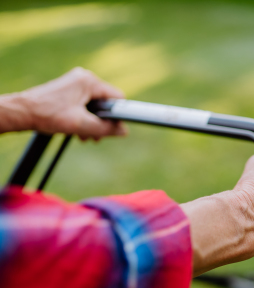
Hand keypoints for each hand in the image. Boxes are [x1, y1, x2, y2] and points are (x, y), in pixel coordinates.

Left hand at [12, 67, 126, 139]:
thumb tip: (124, 131)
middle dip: (102, 122)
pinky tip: (77, 129)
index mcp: (89, 81)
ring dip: (93, 122)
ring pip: (95, 105)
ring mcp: (76, 83)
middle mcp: (84, 78)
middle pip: (105, 103)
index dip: (117, 116)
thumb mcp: (81, 125)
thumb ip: (106, 128)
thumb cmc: (48, 114)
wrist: (22, 112)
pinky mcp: (69, 89)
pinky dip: (84, 117)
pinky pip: (85, 104)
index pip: (116, 98)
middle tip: (95, 137)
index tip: (111, 130)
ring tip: (84, 136)